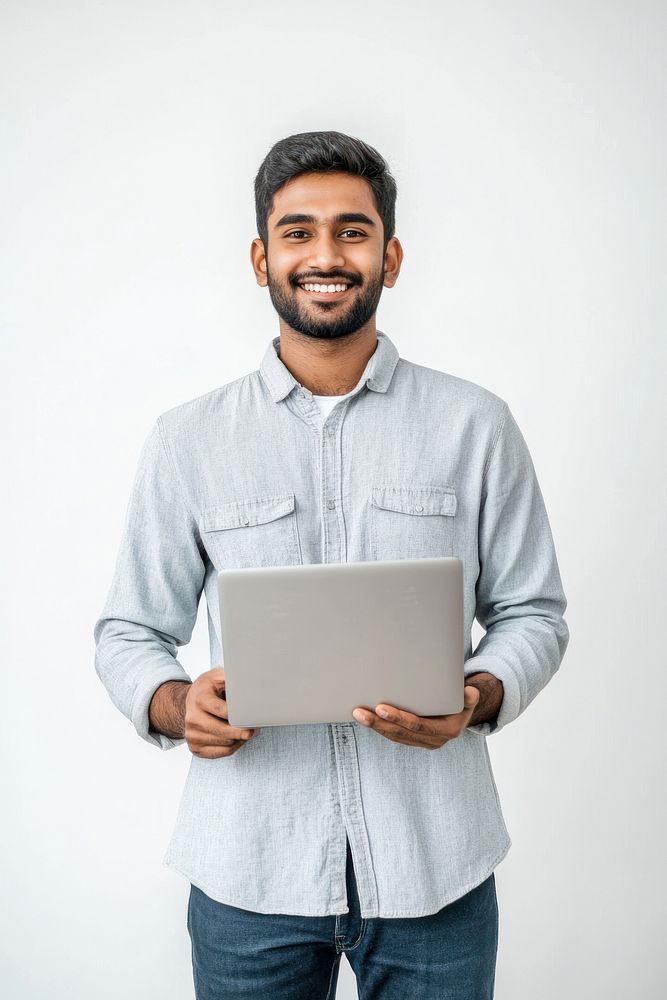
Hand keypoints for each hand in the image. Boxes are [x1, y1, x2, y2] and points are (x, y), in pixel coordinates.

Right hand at [185, 666, 260, 758]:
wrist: (189, 702)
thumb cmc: (208, 689)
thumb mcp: (218, 676)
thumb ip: (233, 678)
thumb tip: (253, 680)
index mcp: (199, 698)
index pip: (223, 711)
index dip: (240, 714)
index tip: (253, 715)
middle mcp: (192, 718)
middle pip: (225, 731)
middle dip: (244, 730)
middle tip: (256, 726)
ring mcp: (192, 735)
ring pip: (227, 743)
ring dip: (241, 738)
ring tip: (247, 728)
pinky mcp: (195, 748)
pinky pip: (223, 752)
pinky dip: (235, 746)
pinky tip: (238, 737)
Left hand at [351, 685, 480, 749]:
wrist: (462, 716)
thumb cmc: (462, 702)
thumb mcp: (469, 700)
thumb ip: (469, 697)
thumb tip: (470, 692)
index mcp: (446, 731)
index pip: (417, 726)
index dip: (399, 718)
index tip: (381, 707)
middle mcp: (433, 740)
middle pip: (400, 733)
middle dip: (379, 722)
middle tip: (360, 712)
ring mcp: (422, 742)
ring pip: (394, 736)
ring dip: (374, 726)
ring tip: (357, 713)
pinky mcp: (413, 740)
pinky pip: (393, 735)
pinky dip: (379, 727)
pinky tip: (365, 718)